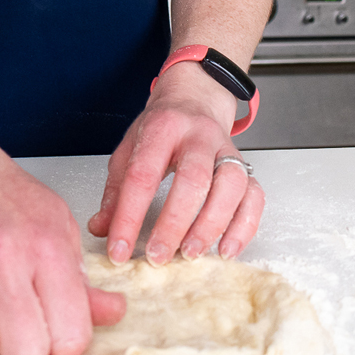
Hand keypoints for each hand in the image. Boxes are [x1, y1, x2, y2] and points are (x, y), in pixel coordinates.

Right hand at [0, 123, 124, 354]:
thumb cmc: (1, 189)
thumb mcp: (56, 223)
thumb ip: (80, 277)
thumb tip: (112, 313)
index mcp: (46, 245)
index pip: (70, 336)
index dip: (63, 343)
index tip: (53, 330)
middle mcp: (2, 254)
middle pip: (23, 352)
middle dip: (23, 349)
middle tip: (17, 325)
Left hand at [88, 63, 264, 264]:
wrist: (194, 98)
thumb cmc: (161, 127)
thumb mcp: (129, 148)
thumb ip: (115, 190)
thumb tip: (101, 228)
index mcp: (161, 128)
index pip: (142, 175)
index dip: (128, 216)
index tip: (119, 248)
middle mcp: (198, 136)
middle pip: (192, 179)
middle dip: (173, 223)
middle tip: (158, 255)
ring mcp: (226, 150)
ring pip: (229, 187)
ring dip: (210, 226)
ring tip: (190, 253)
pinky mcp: (246, 166)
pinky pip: (254, 198)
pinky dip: (243, 227)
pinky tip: (225, 249)